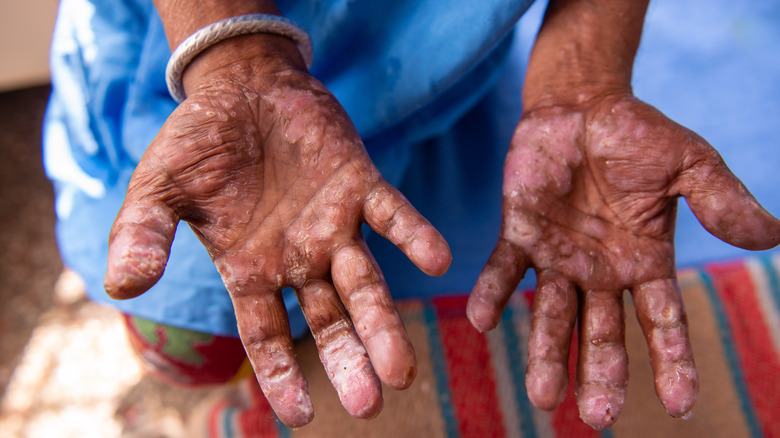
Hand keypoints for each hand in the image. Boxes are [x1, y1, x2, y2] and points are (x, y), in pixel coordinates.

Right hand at [103, 35, 450, 426]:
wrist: (243, 85)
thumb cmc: (198, 142)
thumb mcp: (159, 187)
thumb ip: (142, 233)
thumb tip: (121, 286)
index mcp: (252, 270)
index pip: (268, 336)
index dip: (281, 375)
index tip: (300, 417)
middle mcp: (299, 258)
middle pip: (328, 321)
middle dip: (347, 359)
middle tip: (370, 403)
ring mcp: (334, 224)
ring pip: (365, 282)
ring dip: (383, 322)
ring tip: (402, 370)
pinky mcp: (360, 184)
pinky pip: (393, 215)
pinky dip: (414, 236)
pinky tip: (438, 261)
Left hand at [467, 93, 779, 428]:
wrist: (583, 107)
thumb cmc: (639, 137)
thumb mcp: (690, 163)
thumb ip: (721, 199)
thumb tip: (771, 236)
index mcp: (645, 262)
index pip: (662, 320)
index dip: (672, 361)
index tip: (678, 405)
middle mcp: (600, 271)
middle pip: (601, 331)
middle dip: (600, 372)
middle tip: (597, 416)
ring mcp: (557, 257)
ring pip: (551, 313)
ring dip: (545, 353)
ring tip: (541, 396)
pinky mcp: (520, 234)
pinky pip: (504, 269)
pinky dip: (493, 293)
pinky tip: (482, 320)